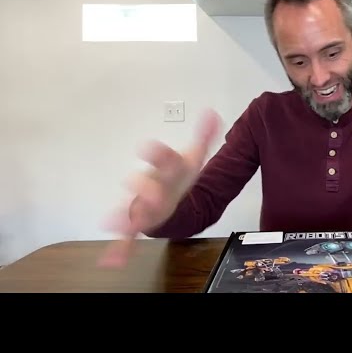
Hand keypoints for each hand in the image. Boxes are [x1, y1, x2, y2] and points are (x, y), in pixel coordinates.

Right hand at [98, 109, 220, 267]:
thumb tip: (213, 113)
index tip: (147, 148)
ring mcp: (142, 204)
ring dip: (124, 216)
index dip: (155, 153)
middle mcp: (150, 184)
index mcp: (165, 168)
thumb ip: (204, 137)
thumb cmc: (178, 175)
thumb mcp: (194, 157)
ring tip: (113, 224)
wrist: (168, 193)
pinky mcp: (140, 222)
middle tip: (155, 196)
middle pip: (143, 183)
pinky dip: (120, 249)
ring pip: (130, 209)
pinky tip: (113, 262)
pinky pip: (128, 237)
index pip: (162, 158)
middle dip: (146, 189)